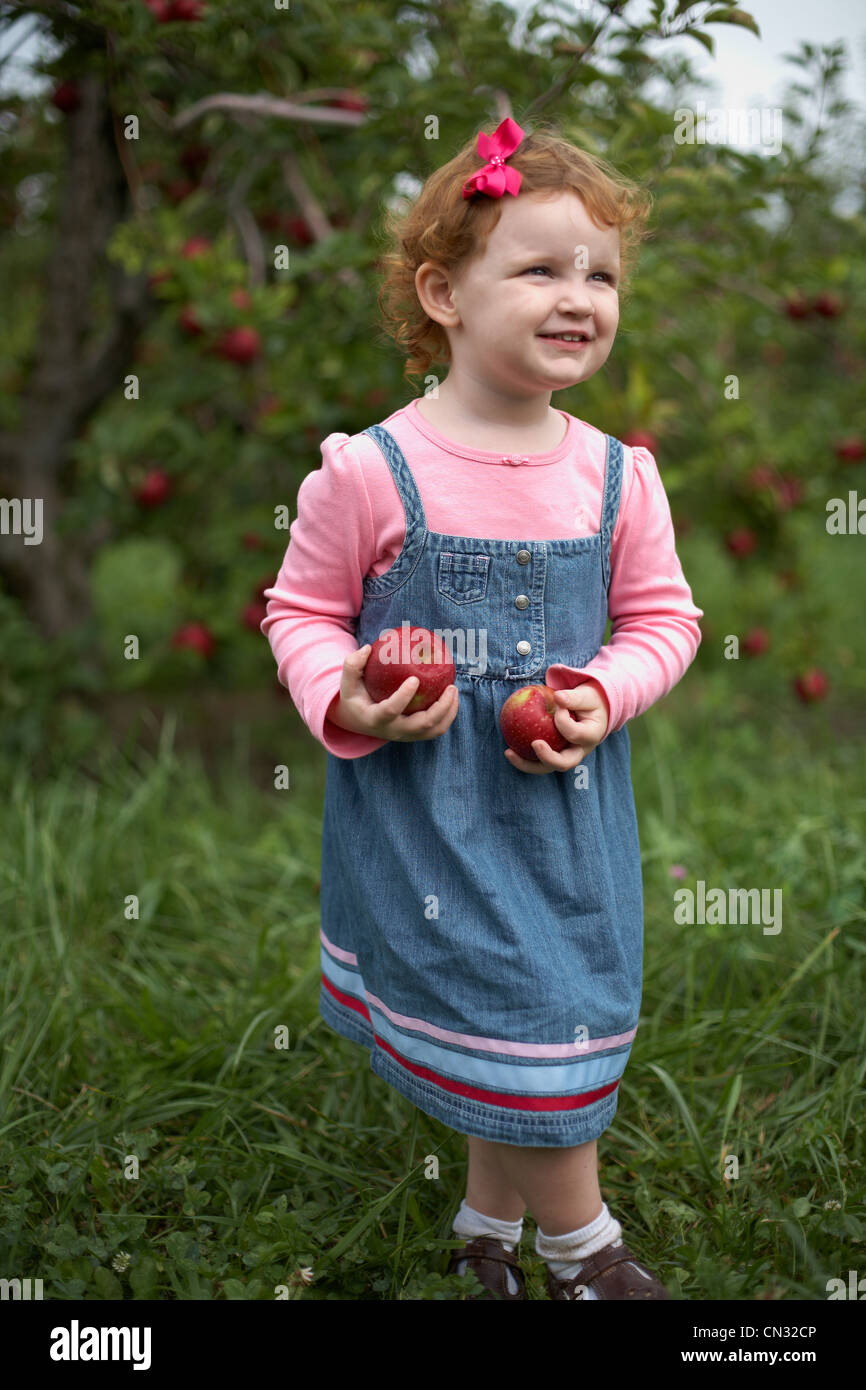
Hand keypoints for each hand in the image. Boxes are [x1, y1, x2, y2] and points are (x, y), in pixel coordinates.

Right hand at [326, 644, 458, 741]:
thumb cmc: (355, 696)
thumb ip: (353, 665)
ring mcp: (406, 735)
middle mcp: (393, 731)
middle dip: (440, 707)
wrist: (358, 721)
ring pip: (433, 730)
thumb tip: (368, 648)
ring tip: (453, 689)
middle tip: (450, 686)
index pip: (391, 710)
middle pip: (421, 724)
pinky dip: (448, 715)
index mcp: (375, 719)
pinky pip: (437, 729)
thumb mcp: (347, 682)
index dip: (403, 697)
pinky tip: (452, 697)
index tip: (414, 679)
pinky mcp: (415, 735)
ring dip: (448, 712)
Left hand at [504, 681, 609, 774]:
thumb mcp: (586, 695)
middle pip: (564, 763)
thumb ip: (573, 697)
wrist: (591, 710)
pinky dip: (523, 758)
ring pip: (546, 767)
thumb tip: (558, 697)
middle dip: (548, 757)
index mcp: (591, 737)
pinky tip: (508, 749)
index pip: (576, 734)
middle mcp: (579, 752)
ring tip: (509, 752)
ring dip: (527, 764)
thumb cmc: (589, 700)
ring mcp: (566, 756)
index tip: (557, 702)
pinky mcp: (554, 755)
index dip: (563, 721)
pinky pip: (537, 760)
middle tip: (535, 744)